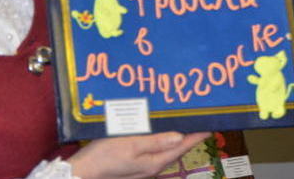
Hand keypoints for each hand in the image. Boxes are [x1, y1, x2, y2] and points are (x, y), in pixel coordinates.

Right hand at [68, 131, 209, 178]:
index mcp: (154, 162)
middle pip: (175, 150)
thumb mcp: (130, 145)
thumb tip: (180, 137)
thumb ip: (155, 141)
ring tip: (181, 123)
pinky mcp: (133, 163)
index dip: (196, 136)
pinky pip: (152, 150)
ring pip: (164, 150)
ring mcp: (142, 166)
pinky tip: (156, 132)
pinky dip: (159, 139)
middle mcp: (152, 166)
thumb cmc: (105, 157)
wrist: (83, 172)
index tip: (209, 125)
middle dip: (187, 136)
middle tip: (197, 120)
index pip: (182, 147)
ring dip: (174, 137)